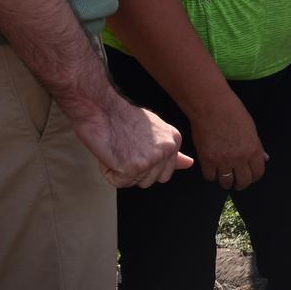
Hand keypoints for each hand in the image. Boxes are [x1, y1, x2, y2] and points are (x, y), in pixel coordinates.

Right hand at [72, 91, 192, 188]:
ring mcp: (152, 158)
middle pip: (151, 180)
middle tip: (125, 147)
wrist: (101, 107)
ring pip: (135, 182)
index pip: (165, 172)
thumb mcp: (153, 132)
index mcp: (174, 141)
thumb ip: (170, 152)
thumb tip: (189, 164)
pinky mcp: (134, 167)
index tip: (135, 145)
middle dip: (134, 170)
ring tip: (118, 148)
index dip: (144, 163)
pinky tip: (110, 152)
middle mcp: (167, 149)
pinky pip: (119, 182)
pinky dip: (109, 171)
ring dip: (121, 171)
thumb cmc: (121, 117)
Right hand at [188, 98, 268, 191]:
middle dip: (242, 183)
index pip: (258, 172)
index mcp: (253, 150)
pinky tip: (213, 171)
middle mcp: (240, 158)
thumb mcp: (251, 129)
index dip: (254, 177)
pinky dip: (212, 175)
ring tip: (225, 179)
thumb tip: (264, 158)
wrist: (211, 107)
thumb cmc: (232, 113)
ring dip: (227, 182)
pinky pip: (210, 176)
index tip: (251, 178)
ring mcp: (222, 160)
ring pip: (226, 182)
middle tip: (239, 182)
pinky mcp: (207, 160)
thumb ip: (257, 147)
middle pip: (243, 181)